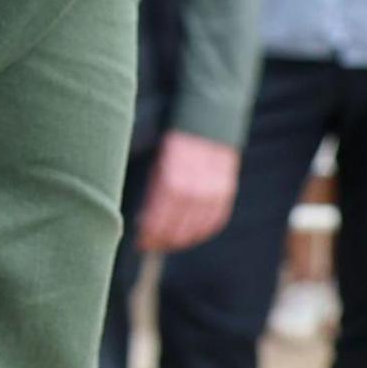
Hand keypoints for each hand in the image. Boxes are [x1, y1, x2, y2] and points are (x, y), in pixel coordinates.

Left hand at [134, 131, 239, 253]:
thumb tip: (145, 219)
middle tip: (151, 244)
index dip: (149, 235)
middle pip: (177, 229)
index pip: (158, 221)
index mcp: (171, 182)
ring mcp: (213, 193)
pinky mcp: (226, 192)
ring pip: (197, 229)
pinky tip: (192, 234)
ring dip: (181, 240)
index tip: (140, 242)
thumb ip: (153, 192)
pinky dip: (203, 231)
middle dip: (161, 240)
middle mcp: (194, 191)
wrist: (207, 123)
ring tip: (168, 242)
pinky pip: (216, 220)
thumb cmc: (174, 143)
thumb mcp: (157, 164)